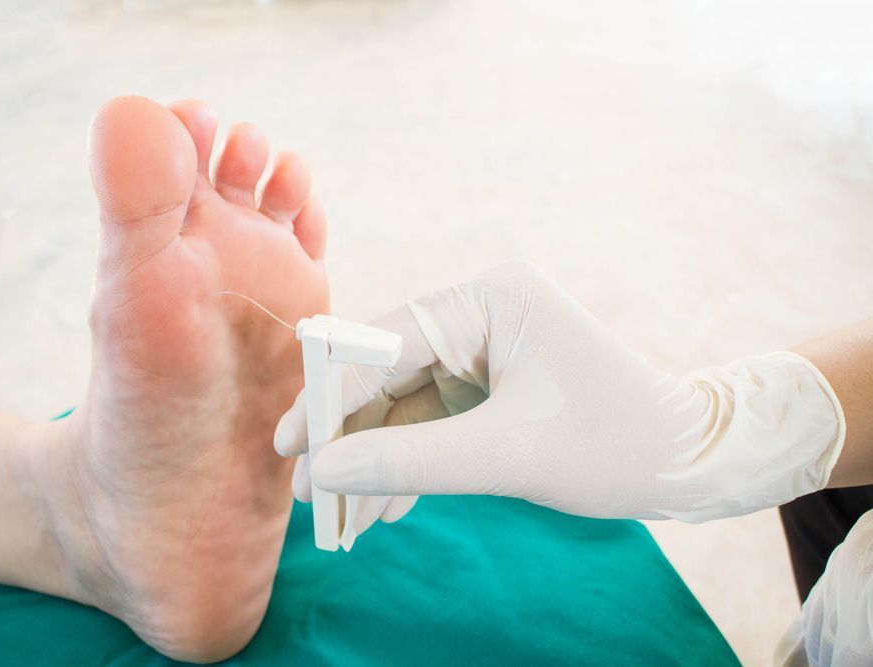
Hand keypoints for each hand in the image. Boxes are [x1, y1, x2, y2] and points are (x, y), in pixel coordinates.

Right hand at [275, 260, 844, 532]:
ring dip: (376, 460)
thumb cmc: (613, 444)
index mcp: (488, 298)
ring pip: (404, 405)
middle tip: (310, 494)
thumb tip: (320, 473)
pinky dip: (409, 463)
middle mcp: (478, 312)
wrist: (690, 460)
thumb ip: (409, 461)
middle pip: (385, 375)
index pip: (383, 344)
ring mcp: (482, 348)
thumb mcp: (506, 456)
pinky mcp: (488, 384)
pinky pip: (431, 421)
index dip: (330, 399)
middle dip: (350, 438)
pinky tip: (384, 508)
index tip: (289, 448)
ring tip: (344, 517)